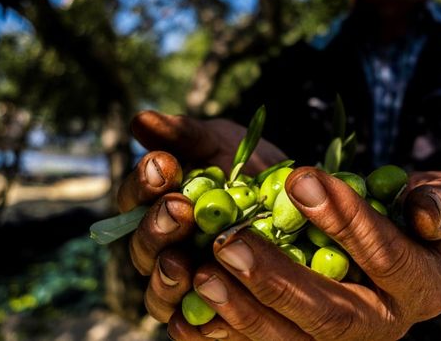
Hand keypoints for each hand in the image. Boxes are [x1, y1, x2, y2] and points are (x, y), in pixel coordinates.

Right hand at [118, 110, 287, 323]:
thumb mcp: (225, 144)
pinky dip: (195, 323)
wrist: (306, 206)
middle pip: (143, 249)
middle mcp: (165, 248)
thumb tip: (139, 119)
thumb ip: (185, 135)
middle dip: (155, 228)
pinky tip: (208, 312)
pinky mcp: (214, 315)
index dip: (143, 184)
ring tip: (183, 264)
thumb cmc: (254, 169)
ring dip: (166, 279)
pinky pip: (194, 328)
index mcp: (159, 206)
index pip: (135, 199)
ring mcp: (188, 285)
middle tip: (179, 210)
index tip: (163, 165)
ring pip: (160, 294)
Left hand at [166, 167, 440, 340]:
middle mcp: (380, 328)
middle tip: (228, 241)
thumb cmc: (414, 220)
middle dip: (278, 280)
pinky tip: (187, 309)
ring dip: (242, 311)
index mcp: (422, 288)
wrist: (393, 255)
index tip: (302, 178)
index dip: (348, 221)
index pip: (387, 259)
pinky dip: (220, 336)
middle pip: (330, 316)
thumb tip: (423, 215)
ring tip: (202, 271)